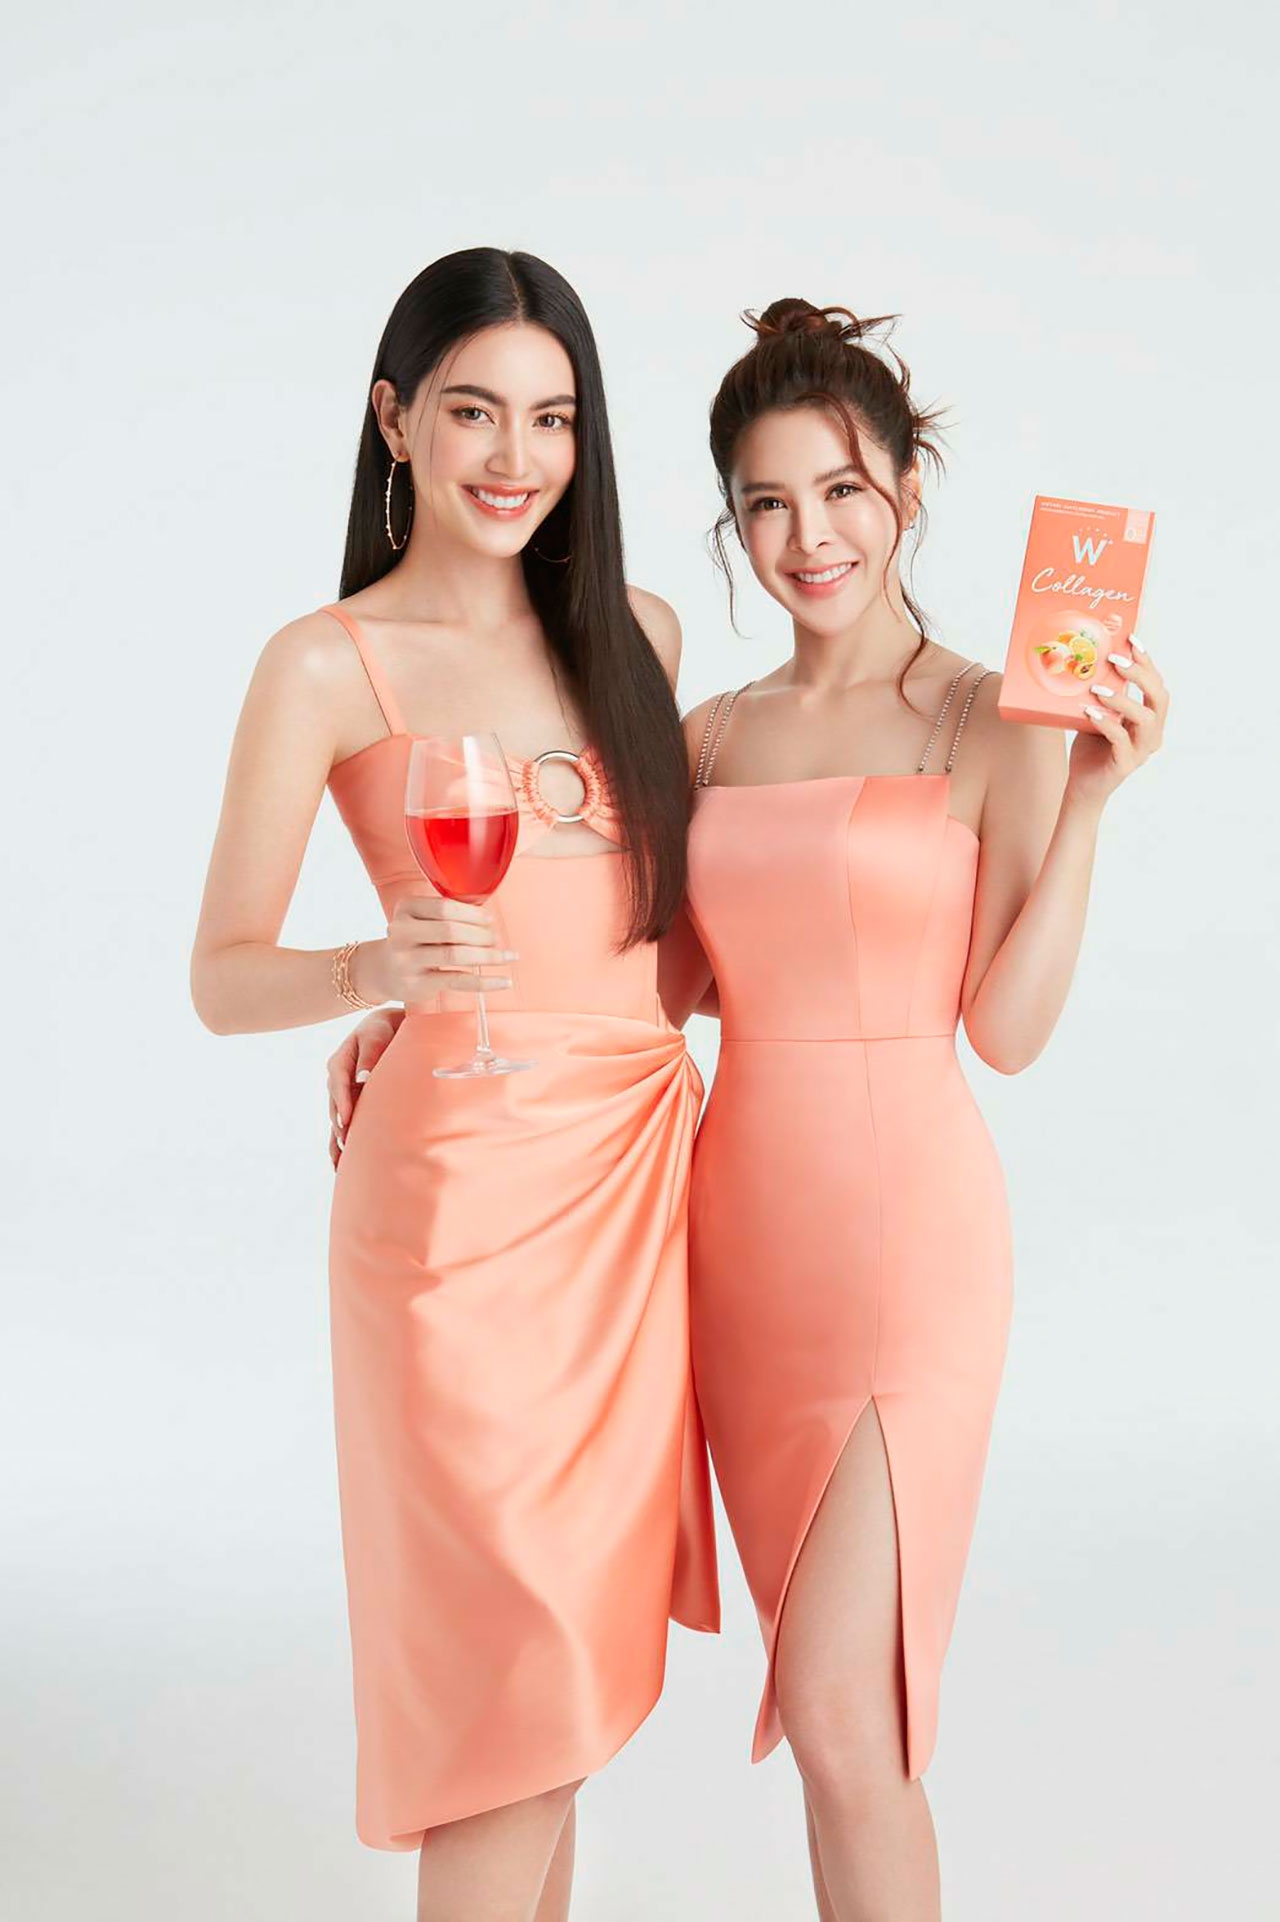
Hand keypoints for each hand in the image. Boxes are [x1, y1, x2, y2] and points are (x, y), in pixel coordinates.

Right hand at [327, 1009, 403, 1167]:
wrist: (390, 1028)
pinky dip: (341, 1144)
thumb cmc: (384, 1029)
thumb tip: (363, 1078)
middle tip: (346, 1143)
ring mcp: (343, 1094)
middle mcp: (338, 1080)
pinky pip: (343, 1125)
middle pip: (335, 1105)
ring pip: (336, 1119)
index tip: (345, 1120)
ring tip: (340, 1162)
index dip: (341, 1101)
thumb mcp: (376, 1035)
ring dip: (338, 1139)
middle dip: (339, 1125)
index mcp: (340, 1061)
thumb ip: (370, 1054)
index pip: (338, 1083)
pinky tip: (340, 1164)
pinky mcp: (351, 1104)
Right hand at [378, 895, 518, 1005]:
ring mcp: (407, 959)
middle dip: (481, 935)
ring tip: (506, 956)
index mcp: (406, 908)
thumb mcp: (419, 918)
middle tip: (496, 940)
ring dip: (487, 956)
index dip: (473, 914)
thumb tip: (488, 921)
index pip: (445, 907)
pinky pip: (457, 981)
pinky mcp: (417, 983)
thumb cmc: (412, 940)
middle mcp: (402, 932)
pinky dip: (484, 982)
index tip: (490, 921)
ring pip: (455, 955)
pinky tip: (502, 982)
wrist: (382, 970)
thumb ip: (446, 914)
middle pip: (451, 930)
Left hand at [1065, 638, 1167, 813]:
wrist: (1082, 786)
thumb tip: (1092, 658)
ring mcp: (1142, 750)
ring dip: (1122, 699)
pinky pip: (1121, 739)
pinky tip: (1088, 711)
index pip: (1156, 684)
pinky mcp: (1126, 764)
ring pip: (1145, 718)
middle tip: (1116, 660)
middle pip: (1160, 698)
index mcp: (1150, 718)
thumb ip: (1104, 693)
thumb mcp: (1099, 714)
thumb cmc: (1091, 748)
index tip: (1132, 639)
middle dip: (1140, 674)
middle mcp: (1153, 734)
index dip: (1147, 661)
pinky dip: (1106, 722)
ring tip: (1097, 689)